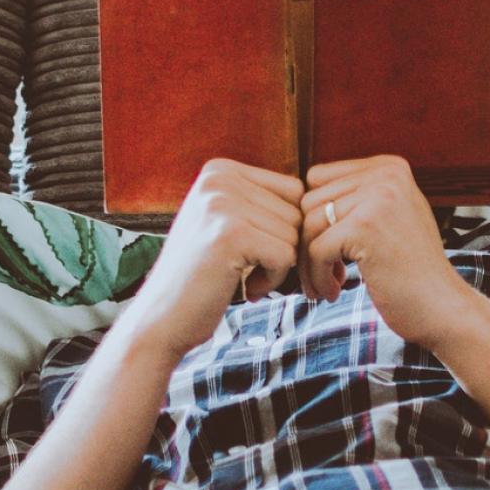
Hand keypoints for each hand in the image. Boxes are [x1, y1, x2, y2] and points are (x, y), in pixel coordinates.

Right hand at [127, 158, 304, 361]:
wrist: (162, 319)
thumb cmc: (204, 277)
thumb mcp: (227, 224)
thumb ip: (262, 204)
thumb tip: (328, 204)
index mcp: (220, 169)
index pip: (293, 191)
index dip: (286, 230)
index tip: (257, 255)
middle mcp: (219, 178)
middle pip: (296, 212)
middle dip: (283, 250)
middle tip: (250, 272)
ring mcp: (222, 204)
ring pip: (294, 235)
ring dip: (277, 268)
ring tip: (243, 279)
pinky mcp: (231, 235)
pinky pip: (286, 256)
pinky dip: (274, 281)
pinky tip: (246, 289)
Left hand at [300, 154, 467, 347]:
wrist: (442, 308)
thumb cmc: (411, 271)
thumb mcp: (390, 218)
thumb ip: (355, 198)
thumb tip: (300, 197)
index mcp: (389, 167)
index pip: (318, 179)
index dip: (314, 217)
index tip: (326, 249)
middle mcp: (385, 175)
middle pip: (309, 201)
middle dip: (308, 242)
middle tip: (325, 273)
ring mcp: (376, 198)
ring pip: (308, 226)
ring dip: (310, 263)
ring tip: (328, 285)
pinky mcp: (365, 227)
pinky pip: (315, 249)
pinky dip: (317, 277)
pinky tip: (334, 293)